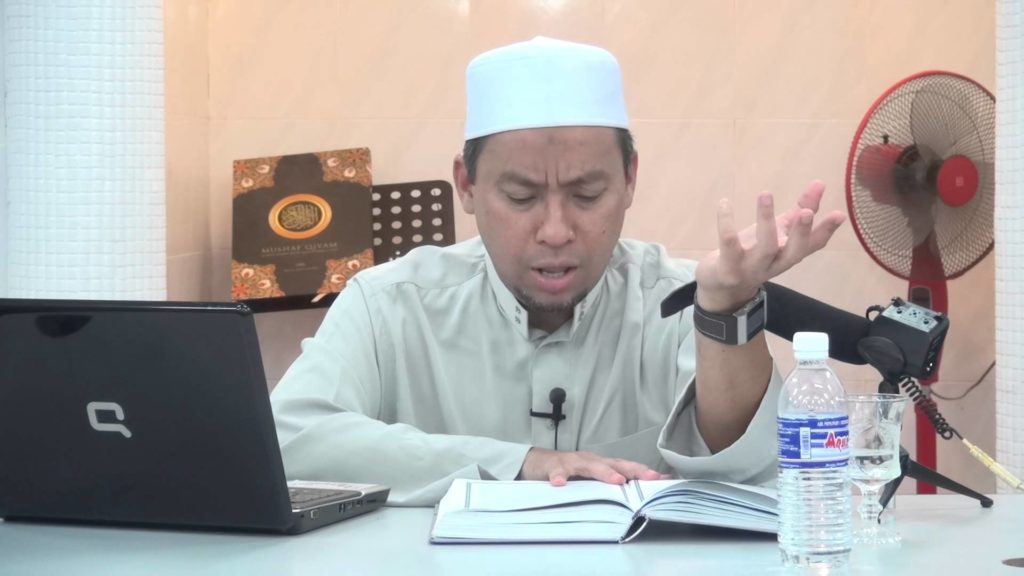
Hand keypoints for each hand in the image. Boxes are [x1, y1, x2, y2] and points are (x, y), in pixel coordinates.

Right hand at [517, 448, 670, 485]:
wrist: (537, 462)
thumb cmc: (569, 473)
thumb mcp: (590, 480)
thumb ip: (609, 485)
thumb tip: (637, 495)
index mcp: (602, 465)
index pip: (627, 467)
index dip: (644, 472)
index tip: (663, 479)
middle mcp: (591, 461)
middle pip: (614, 464)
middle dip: (633, 471)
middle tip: (649, 477)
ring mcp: (572, 462)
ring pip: (590, 466)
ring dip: (604, 473)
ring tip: (616, 481)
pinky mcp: (553, 466)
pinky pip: (557, 471)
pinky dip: (559, 476)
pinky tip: (561, 484)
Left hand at [695, 180, 844, 311]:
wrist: (722, 287)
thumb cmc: (754, 253)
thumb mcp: (778, 231)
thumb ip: (799, 209)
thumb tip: (820, 183)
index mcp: (789, 254)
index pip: (813, 245)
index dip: (826, 231)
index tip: (839, 214)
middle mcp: (775, 263)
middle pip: (794, 251)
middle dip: (801, 232)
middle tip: (806, 212)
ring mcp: (752, 268)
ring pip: (765, 246)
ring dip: (766, 220)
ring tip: (765, 194)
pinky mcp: (729, 267)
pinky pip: (729, 244)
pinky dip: (726, 224)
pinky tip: (724, 203)